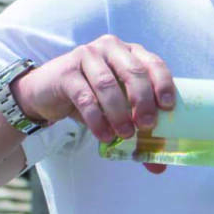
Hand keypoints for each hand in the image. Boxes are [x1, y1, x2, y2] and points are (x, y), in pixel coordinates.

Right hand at [12, 36, 174, 172]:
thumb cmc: (91, 96)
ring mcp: (87, 56)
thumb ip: (137, 129)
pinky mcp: (66, 72)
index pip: (153, 63)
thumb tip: (158, 165)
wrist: (45, 92)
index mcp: (131, 52)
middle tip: (148, 126)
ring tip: (126, 135)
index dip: (163, 84)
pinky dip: (97, 119)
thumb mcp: (117, 107)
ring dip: (119, 113)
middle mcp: (111, 49)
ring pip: (107, 85)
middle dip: (143, 100)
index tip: (168, 107)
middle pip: (133, 72)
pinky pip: (84, 97)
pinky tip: (104, 136)